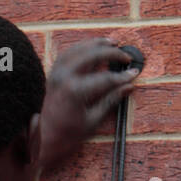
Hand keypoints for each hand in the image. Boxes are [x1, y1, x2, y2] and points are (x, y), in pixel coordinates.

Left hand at [38, 38, 140, 172]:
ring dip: (95, 44)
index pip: (105, 78)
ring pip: (78, 49)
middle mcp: (64, 78)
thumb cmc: (69, 134)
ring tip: (111, 42)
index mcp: (75, 91)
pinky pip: (67, 54)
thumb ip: (111, 100)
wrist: (45, 138)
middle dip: (111, 53)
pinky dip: (80, 48)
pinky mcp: (53, 74)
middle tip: (125, 56)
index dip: (122, 76)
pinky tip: (91, 47)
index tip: (134, 74)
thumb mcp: (93, 120)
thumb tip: (129, 86)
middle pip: (92, 55)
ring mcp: (56, 74)